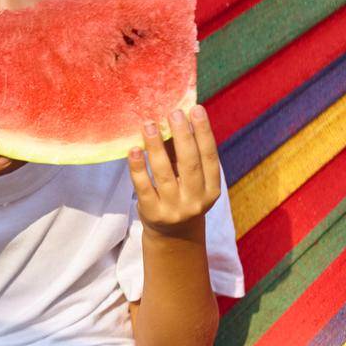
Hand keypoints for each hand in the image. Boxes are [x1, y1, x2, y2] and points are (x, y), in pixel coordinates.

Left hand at [128, 105, 220, 238]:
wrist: (172, 236)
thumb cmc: (181, 196)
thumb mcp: (190, 180)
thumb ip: (184, 155)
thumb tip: (175, 119)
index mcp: (212, 189)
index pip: (209, 156)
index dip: (203, 132)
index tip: (195, 109)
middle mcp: (196, 200)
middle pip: (190, 163)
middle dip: (182, 135)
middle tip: (174, 112)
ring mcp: (174, 208)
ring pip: (164, 173)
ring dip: (156, 146)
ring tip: (150, 125)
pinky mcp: (152, 213)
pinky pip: (143, 186)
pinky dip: (138, 167)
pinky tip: (134, 150)